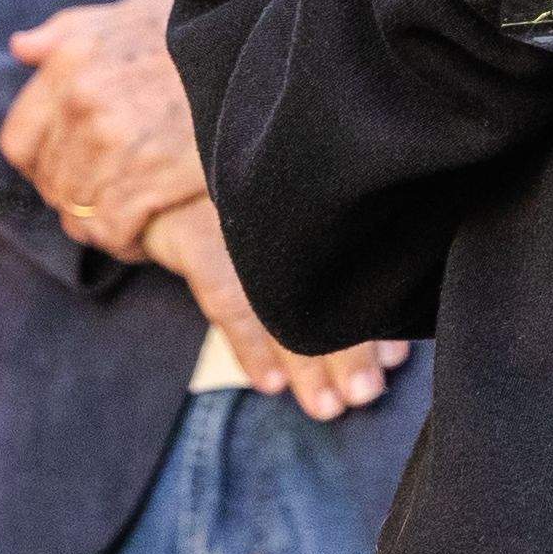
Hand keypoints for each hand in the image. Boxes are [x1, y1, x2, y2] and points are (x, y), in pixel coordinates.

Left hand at [0, 0, 202, 246]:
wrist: (276, 50)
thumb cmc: (206, 30)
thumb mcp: (137, 12)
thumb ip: (72, 31)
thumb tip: (21, 47)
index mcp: (73, 63)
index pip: (19, 140)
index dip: (41, 162)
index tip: (71, 166)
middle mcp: (84, 103)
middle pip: (52, 181)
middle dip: (77, 194)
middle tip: (114, 192)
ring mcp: (114, 145)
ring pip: (79, 210)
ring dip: (103, 220)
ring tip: (135, 210)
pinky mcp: (147, 182)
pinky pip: (112, 230)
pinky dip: (127, 238)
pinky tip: (149, 226)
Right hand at [134, 197, 404, 420]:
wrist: (154, 148)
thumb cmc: (238, 170)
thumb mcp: (287, 186)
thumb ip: (327, 225)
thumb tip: (384, 299)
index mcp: (316, 189)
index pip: (355, 255)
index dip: (375, 305)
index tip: (398, 354)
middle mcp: (283, 200)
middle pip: (323, 281)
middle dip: (348, 344)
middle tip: (369, 393)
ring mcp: (237, 211)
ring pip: (276, 299)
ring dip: (305, 358)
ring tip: (328, 405)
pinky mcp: (190, 228)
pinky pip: (224, 298)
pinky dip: (249, 345)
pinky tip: (269, 383)